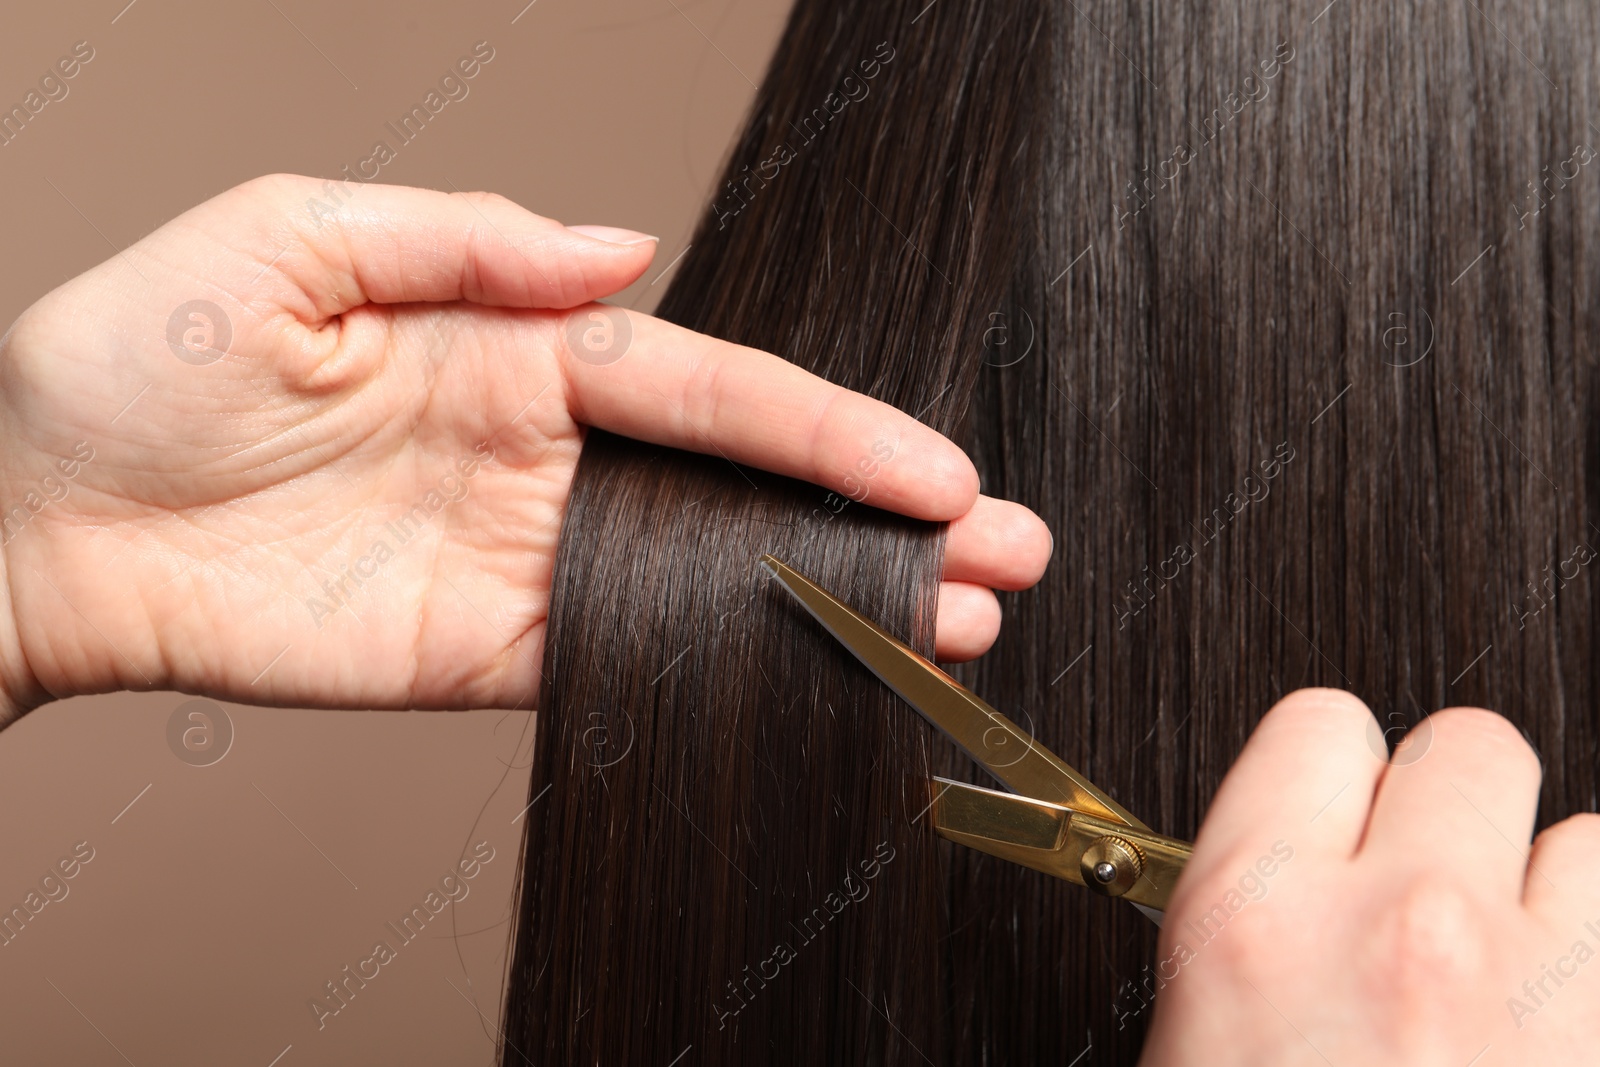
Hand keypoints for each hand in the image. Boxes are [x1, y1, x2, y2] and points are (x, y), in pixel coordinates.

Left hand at [0, 174, 1049, 724]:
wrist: (31, 512)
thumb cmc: (135, 354)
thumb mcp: (294, 238)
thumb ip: (470, 240)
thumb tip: (622, 251)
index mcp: (512, 349)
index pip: (707, 388)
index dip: (826, 427)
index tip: (931, 467)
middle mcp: (538, 456)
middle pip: (741, 490)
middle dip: (877, 519)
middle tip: (1002, 553)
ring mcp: (518, 561)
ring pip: (707, 584)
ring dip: (829, 606)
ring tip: (951, 629)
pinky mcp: (476, 656)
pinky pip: (618, 665)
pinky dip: (718, 673)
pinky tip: (811, 678)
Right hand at [1139, 688, 1597, 1065]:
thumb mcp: (1191, 1043)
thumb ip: (1247, 934)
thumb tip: (1288, 890)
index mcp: (1256, 920)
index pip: (1316, 726)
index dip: (1328, 769)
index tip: (1333, 811)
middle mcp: (1404, 933)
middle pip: (1468, 745)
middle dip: (1446, 804)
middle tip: (1417, 886)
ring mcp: (1534, 991)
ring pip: (1580, 842)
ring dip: (1540, 897)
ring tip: (1496, 974)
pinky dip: (1588, 977)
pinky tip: (1541, 1030)